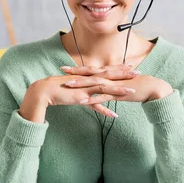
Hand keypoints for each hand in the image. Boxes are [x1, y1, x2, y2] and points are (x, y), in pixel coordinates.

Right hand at [19, 67, 138, 119]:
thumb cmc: (59, 89)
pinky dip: (105, 109)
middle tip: (139, 72)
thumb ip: (85, 90)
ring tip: (132, 91)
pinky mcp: (81, 97)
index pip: (106, 70)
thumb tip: (92, 94)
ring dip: (119, 89)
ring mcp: (85, 88)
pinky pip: (95, 104)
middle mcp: (88, 79)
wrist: (45, 90)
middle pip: (109, 75)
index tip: (131, 67)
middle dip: (124, 74)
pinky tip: (114, 115)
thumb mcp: (76, 88)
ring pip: (105, 87)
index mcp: (88, 76)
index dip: (119, 68)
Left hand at [60, 65, 172, 108]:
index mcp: (110, 74)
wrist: (153, 88)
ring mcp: (114, 85)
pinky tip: (83, 101)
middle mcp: (110, 77)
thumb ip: (113, 83)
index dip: (78, 68)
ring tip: (69, 85)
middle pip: (90, 73)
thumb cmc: (139, 86)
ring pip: (94, 84)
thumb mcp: (123, 83)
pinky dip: (93, 99)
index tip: (66, 67)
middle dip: (76, 72)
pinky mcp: (118, 94)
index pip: (91, 69)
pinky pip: (104, 97)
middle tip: (62, 70)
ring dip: (81, 84)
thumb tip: (105, 84)